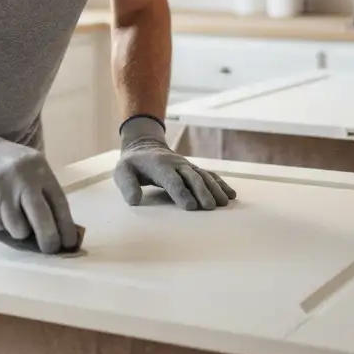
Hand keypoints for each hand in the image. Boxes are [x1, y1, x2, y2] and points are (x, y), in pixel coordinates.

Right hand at [0, 114, 78, 253]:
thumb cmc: (11, 165)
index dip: (66, 227)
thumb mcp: (33, 168)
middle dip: (49, 240)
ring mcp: (0, 190)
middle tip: (50, 249)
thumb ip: (45, 193)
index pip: (59, 203)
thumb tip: (59, 231)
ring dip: (19, 230)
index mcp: (39, 168)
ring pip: (18, 229)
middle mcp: (21, 178)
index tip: (69, 243)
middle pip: (42, 220)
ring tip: (14, 215)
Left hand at [114, 115, 235, 209]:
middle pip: (192, 177)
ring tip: (225, 203)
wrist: (145, 146)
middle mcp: (176, 164)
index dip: (181, 192)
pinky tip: (231, 195)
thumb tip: (134, 200)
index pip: (172, 180)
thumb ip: (127, 185)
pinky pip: (209, 175)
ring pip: (204, 176)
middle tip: (211, 207)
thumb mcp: (122, 171)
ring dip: (215, 188)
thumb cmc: (133, 164)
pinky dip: (221, 184)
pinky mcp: (193, 169)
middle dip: (202, 192)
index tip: (190, 206)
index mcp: (159, 165)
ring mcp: (186, 166)